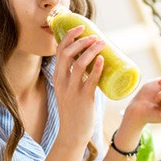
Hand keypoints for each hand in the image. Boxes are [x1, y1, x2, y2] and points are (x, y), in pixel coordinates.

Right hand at [53, 25, 104, 142]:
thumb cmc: (75, 110)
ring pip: (78, 64)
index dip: (69, 36)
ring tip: (101, 43)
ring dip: (91, 50)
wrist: (73, 133)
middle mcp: (62, 82)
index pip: (60, 51)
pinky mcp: (83, 98)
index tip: (80, 27)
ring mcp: (72, 90)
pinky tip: (102, 60)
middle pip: (67, 54)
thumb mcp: (69, 90)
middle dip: (80, 41)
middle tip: (94, 35)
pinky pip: (90, 80)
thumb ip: (78, 77)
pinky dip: (96, 68)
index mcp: (58, 77)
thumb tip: (95, 62)